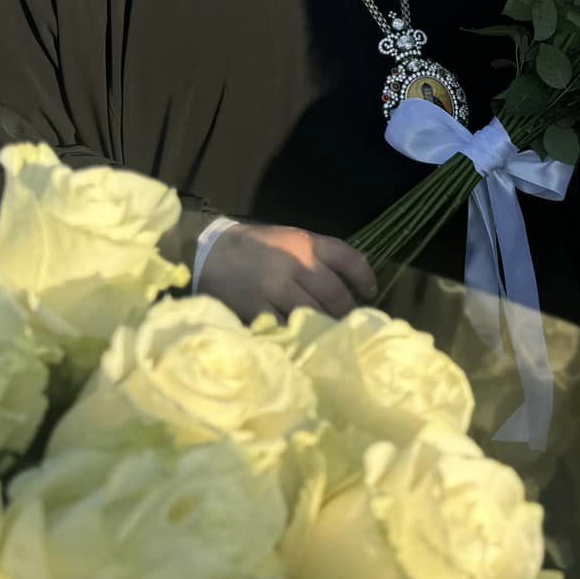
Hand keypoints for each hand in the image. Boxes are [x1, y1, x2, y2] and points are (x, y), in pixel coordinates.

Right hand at [196, 223, 378, 321]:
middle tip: (349, 323)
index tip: (371, 293)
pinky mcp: (257, 308)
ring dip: (325, 326)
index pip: (349, 258)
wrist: (209, 253)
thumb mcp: (290, 239)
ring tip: (329, 334)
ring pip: (314, 313)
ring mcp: (275, 287)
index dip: (365, 278)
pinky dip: (296, 335)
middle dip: (346, 311)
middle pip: (335, 294)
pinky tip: (300, 339)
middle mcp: (294, 263)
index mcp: (306, 243)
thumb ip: (319, 256)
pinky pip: (286, 327)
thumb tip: (356, 278)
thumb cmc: (256, 247)